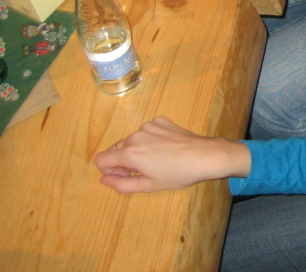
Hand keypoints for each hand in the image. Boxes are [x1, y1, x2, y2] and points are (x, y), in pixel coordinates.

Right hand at [94, 117, 250, 193]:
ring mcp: (149, 125)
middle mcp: (136, 135)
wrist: (205, 156)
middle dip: (122, 161)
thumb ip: (121, 184)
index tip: (125, 175)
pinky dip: (150, 139)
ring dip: (137, 150)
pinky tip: (165, 147)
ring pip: (132, 139)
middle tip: (143, 171)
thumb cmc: (177, 174)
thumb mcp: (148, 185)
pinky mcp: (161, 120)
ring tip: (157, 160)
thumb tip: (104, 179)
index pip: (101, 159)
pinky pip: (147, 131)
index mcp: (129, 153)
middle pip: (116, 149)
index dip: (109, 171)